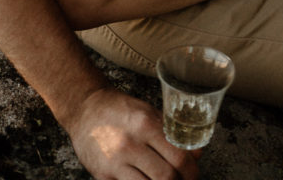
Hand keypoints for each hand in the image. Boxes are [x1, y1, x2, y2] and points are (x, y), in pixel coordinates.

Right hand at [68, 85, 199, 179]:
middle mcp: (130, 144)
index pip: (178, 156)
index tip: (193, 175)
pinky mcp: (102, 176)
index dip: (191, 171)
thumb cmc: (120, 110)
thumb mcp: (148, 112)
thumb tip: (197, 154)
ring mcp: (114, 162)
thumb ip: (172, 133)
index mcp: (145, 124)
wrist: (85, 109)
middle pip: (165, 177)